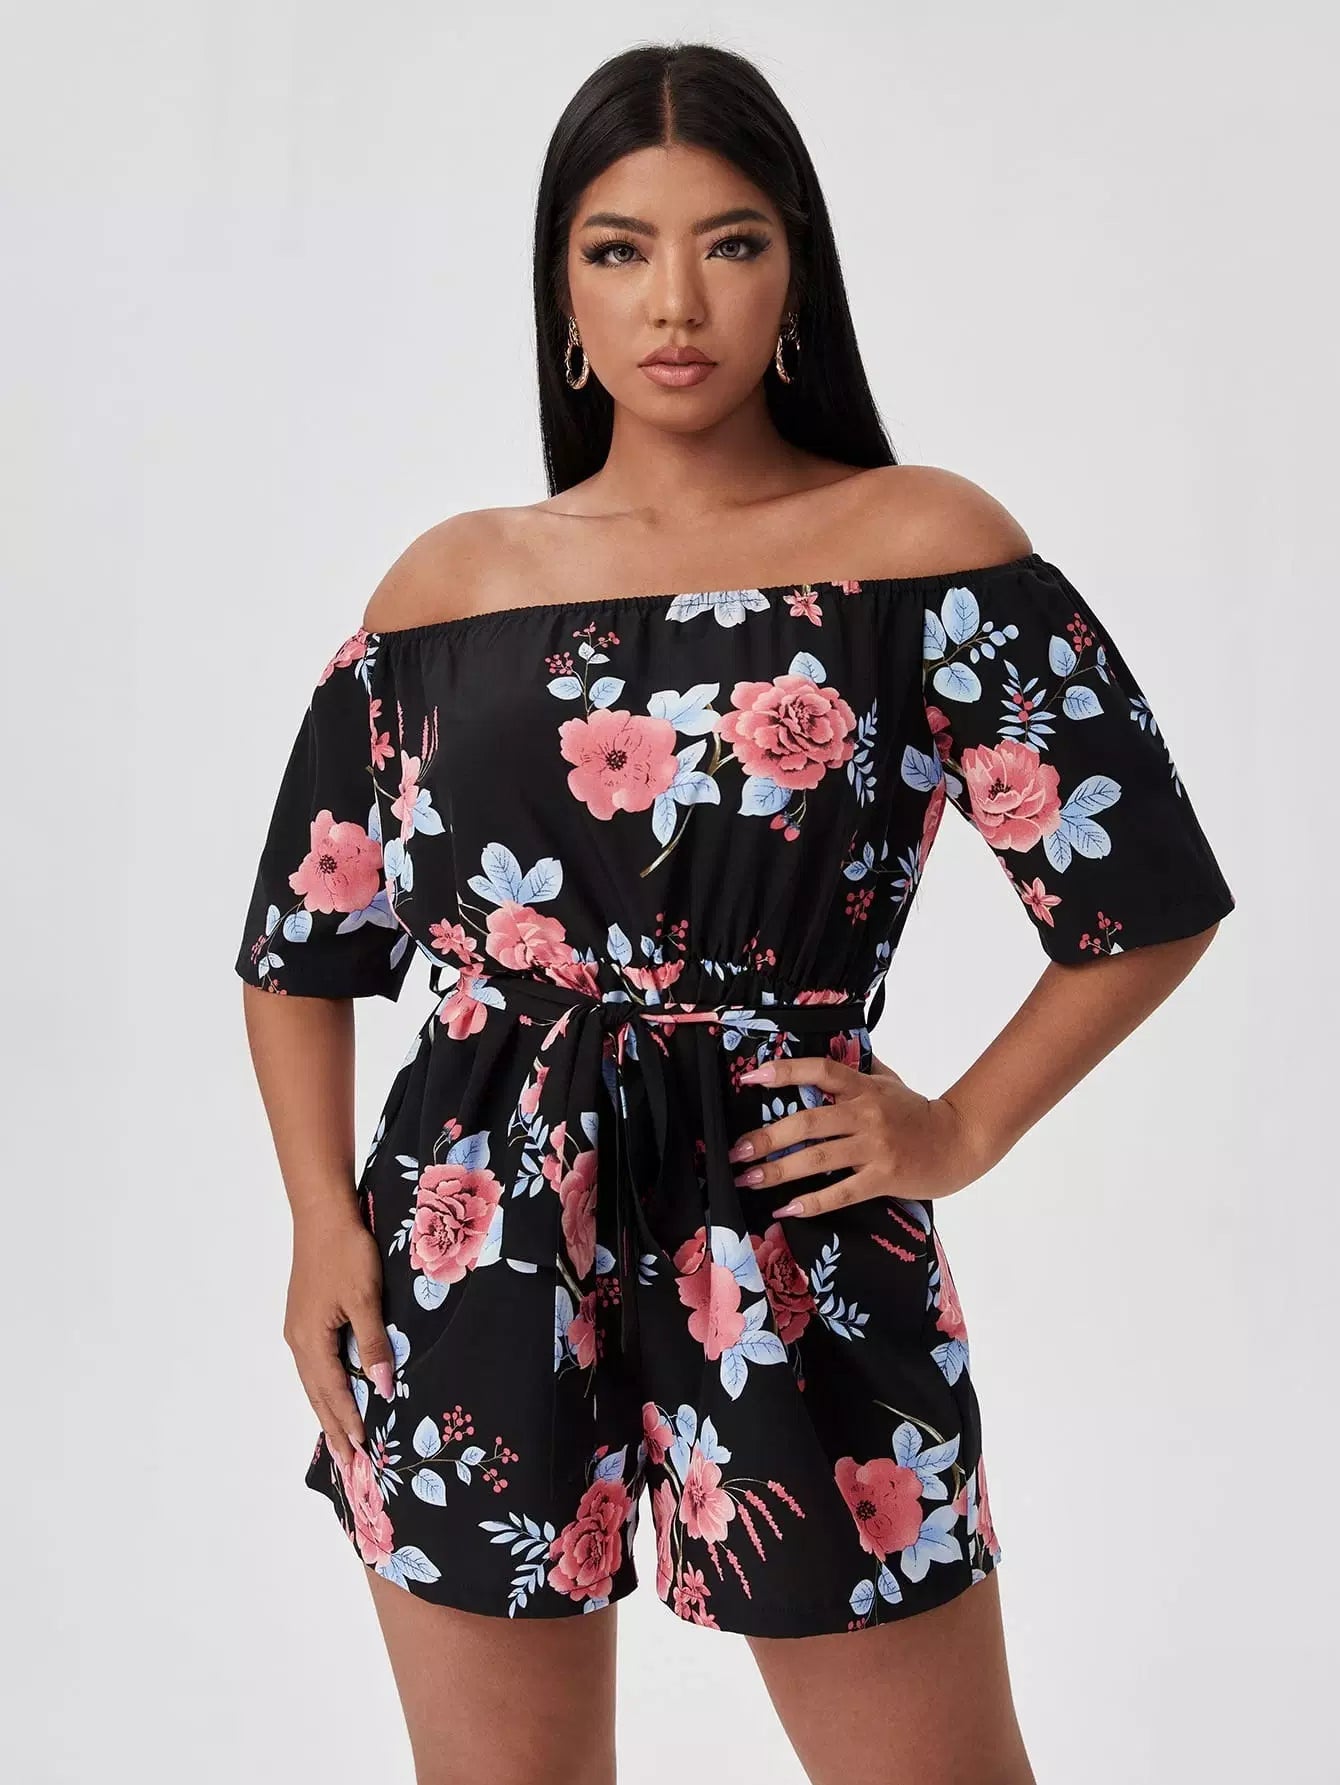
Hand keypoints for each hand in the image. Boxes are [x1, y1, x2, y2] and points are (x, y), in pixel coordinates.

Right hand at [283, 1204, 398, 1471]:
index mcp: (311, 1340)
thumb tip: (381, 1387)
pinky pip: (315, 1365)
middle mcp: (299, 1341)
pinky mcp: (304, 1318)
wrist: (322, 1215)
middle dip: (334, 1429)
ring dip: (328, 1411)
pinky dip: (325, 1387)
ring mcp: (298, 1329)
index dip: (348, 1422)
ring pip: (314, 1382)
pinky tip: (334, 1393)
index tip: (361, 1454)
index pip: (333, 1393)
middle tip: (348, 1466)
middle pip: (318, 1395)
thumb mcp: (365, 1298)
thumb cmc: (346, 1252)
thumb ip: (373, 1344)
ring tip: (340, 1440)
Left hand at [728, 1051, 987, 1218]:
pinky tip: (787, 1209)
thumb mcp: (889, 1082)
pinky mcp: (883, 1178)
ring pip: (818, 1158)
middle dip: (767, 1137)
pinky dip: (812, 1202)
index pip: (822, 1071)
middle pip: (808, 1121)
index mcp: (864, 1087)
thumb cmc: (918, 1112)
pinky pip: (841, 1192)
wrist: (959, 1141)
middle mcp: (866, 1114)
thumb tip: (828, 1051)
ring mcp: (875, 1147)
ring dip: (779, 1171)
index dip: (786, 1072)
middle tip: (736, 1151)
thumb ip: (858, 1071)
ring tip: (750, 1179)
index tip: (751, 1077)